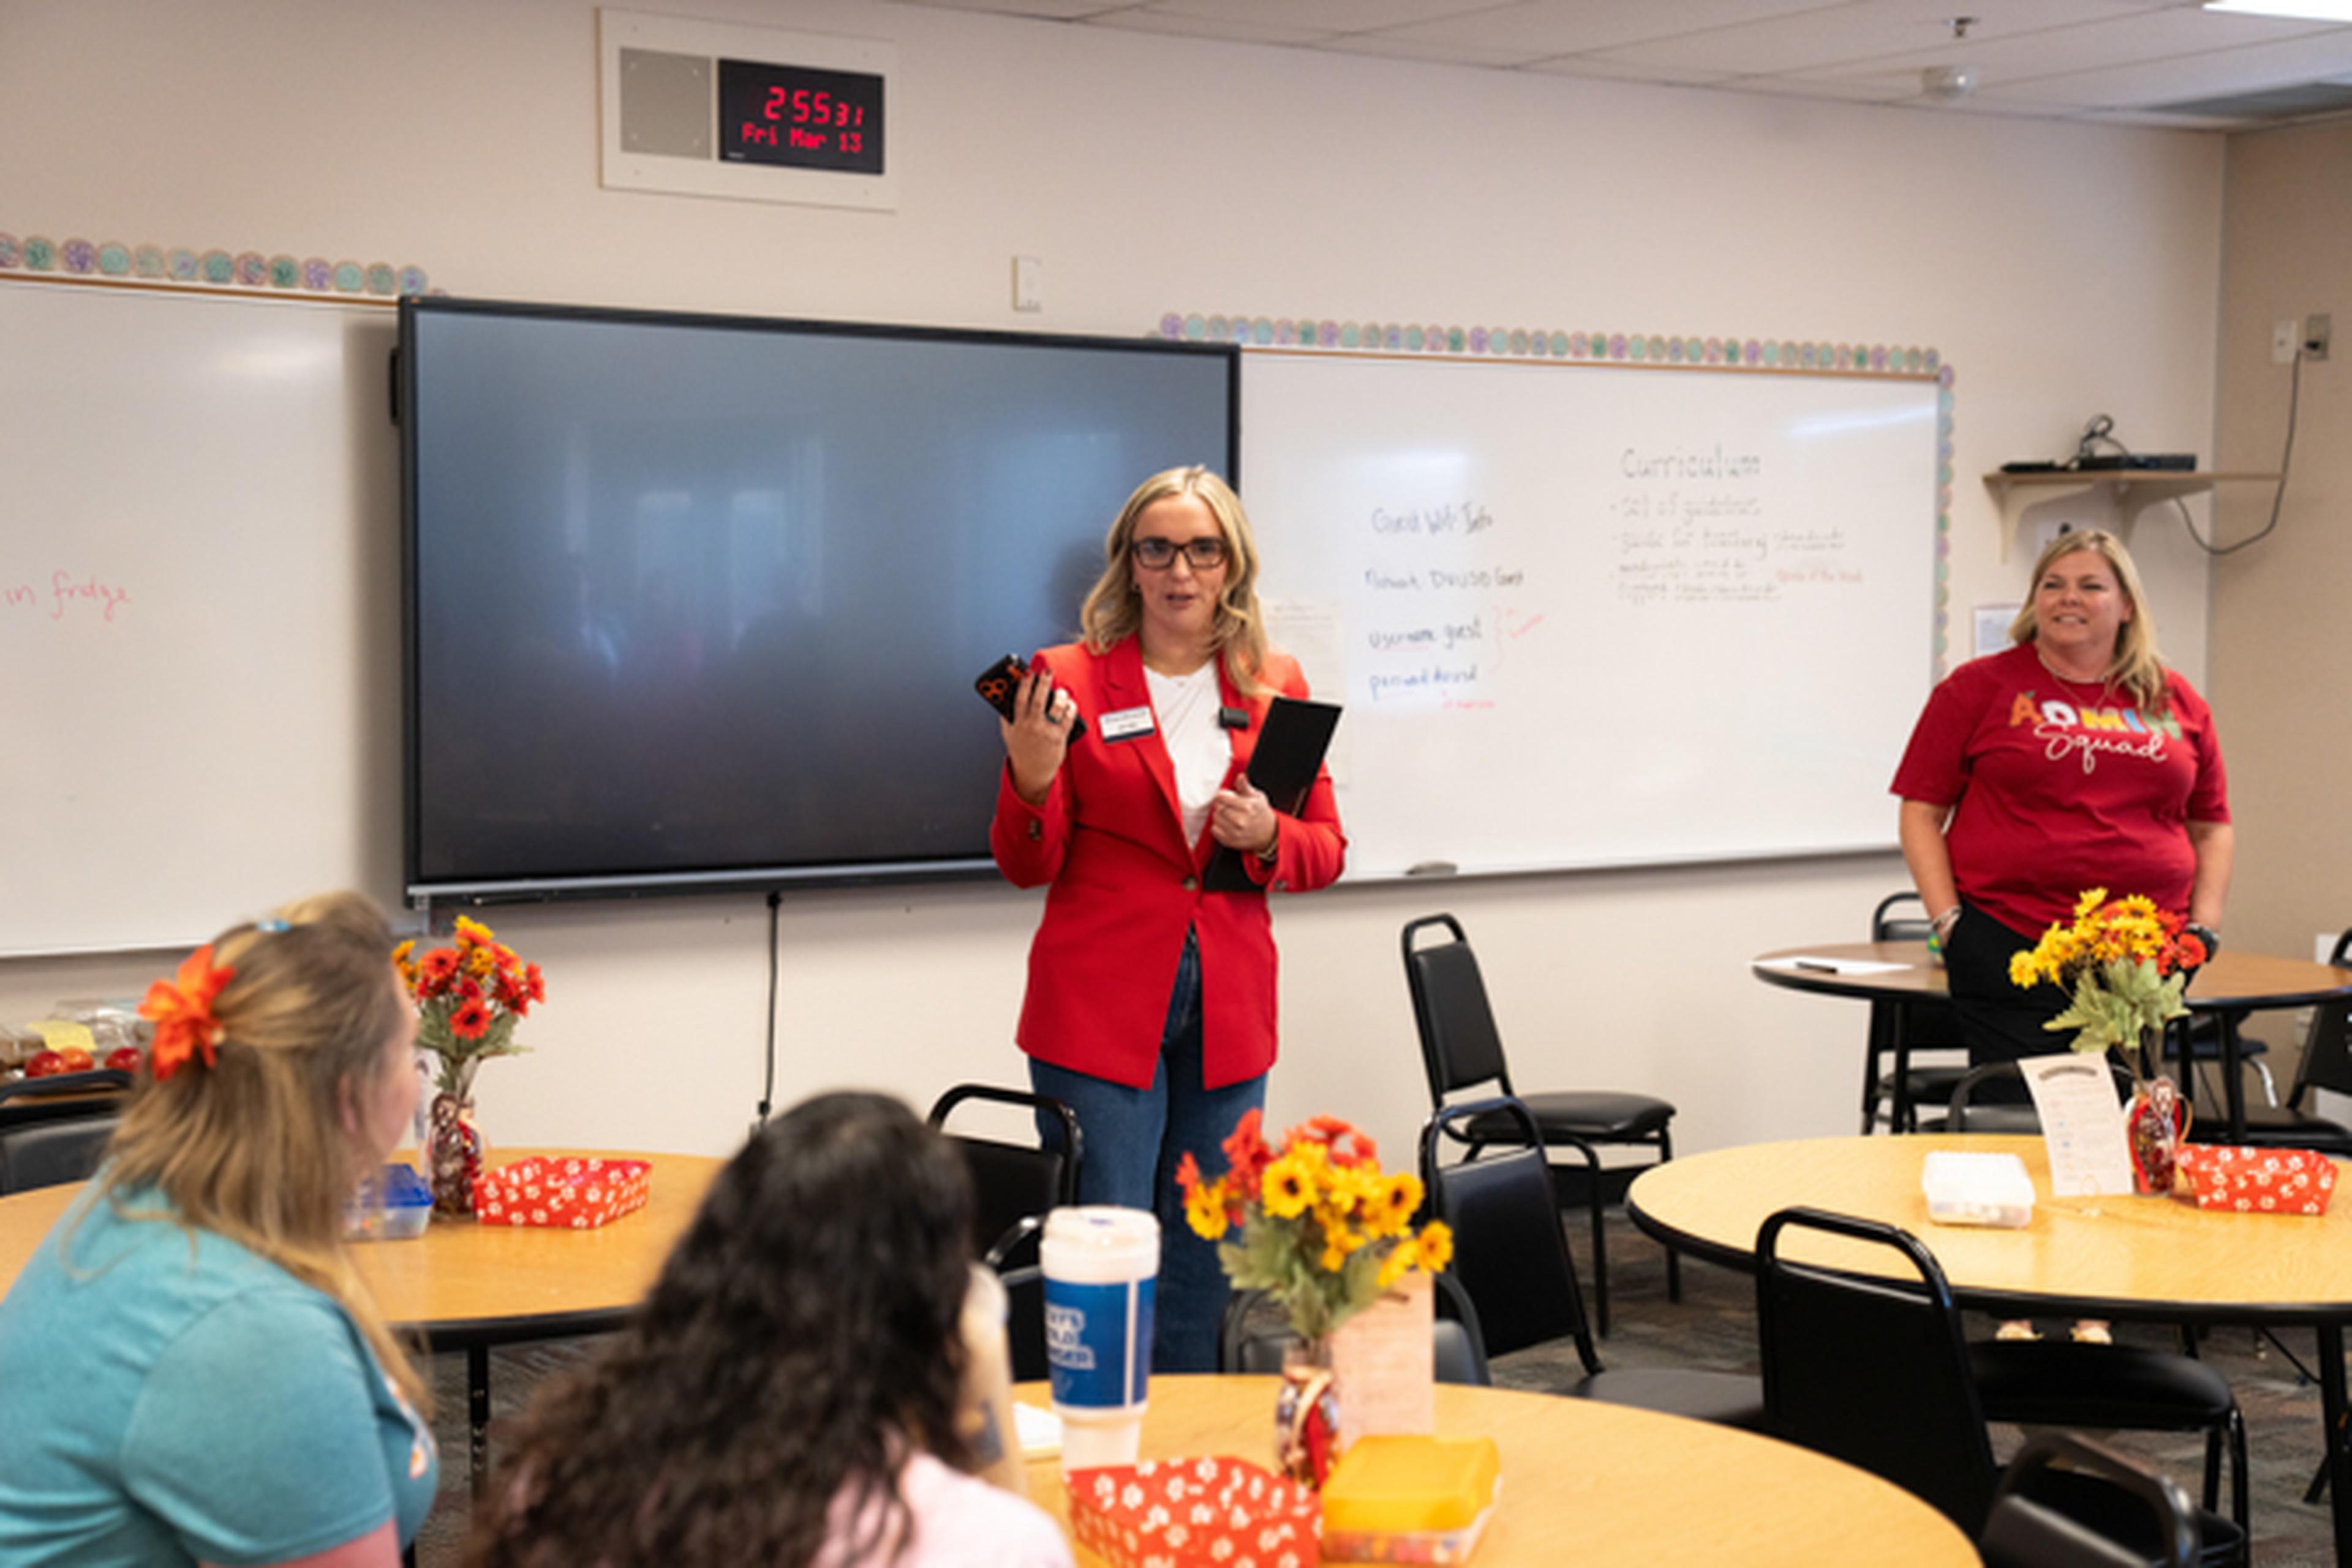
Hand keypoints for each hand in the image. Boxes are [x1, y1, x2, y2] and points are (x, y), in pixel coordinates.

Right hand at [1001, 669, 1074, 803]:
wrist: (1033, 771)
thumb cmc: (1021, 749)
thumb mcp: (1009, 733)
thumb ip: (1007, 716)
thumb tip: (1005, 696)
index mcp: (1018, 723)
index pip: (1019, 699)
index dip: (1023, 684)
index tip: (1027, 672)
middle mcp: (1032, 726)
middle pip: (1038, 699)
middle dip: (1043, 683)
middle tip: (1047, 670)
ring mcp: (1046, 731)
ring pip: (1056, 707)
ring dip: (1060, 695)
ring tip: (1060, 690)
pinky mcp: (1059, 737)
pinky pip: (1068, 718)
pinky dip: (1071, 708)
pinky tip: (1070, 703)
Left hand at [1209, 778, 1277, 856]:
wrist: (1269, 833)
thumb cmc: (1261, 813)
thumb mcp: (1257, 796)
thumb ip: (1245, 786)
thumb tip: (1240, 776)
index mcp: (1247, 806)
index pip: (1221, 797)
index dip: (1220, 795)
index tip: (1223, 796)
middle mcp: (1240, 820)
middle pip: (1218, 807)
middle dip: (1221, 805)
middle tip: (1228, 806)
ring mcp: (1235, 832)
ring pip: (1215, 818)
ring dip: (1219, 815)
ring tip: (1228, 815)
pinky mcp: (1230, 841)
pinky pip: (1214, 830)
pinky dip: (1217, 826)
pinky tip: (1226, 824)